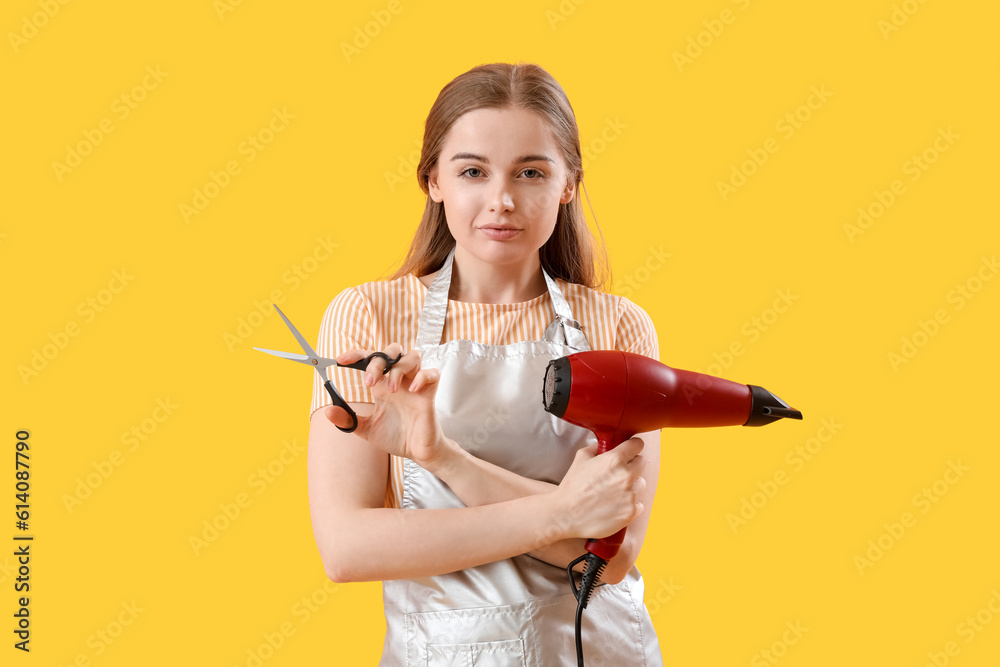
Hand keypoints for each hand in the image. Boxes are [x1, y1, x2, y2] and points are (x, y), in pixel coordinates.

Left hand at [322, 344, 449, 466]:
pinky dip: (422, 377)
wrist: (417, 452)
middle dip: (378, 361)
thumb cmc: (396, 437)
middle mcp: (399, 381)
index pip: (370, 359)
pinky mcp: (429, 394)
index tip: (340, 360)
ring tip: (392, 390)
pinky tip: (413, 390)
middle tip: (369, 382)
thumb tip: (328, 412)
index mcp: (382, 386)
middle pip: (392, 352)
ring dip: (399, 369)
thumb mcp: (366, 429)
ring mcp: (415, 386)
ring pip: (413, 357)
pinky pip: (432, 374)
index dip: (356, 355)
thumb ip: (349, 420)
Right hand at [550, 438, 647, 539]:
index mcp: (614, 460)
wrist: (566, 514)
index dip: (633, 446)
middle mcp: (626, 476)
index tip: (631, 450)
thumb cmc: (572, 487)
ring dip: (632, 485)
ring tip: (615, 491)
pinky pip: (639, 504)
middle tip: (619, 472)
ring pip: (641, 484)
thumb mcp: (580, 458)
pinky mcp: (631, 512)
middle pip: (642, 463)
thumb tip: (603, 444)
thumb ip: (596, 448)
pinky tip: (616, 505)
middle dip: (632, 465)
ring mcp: (630, 495)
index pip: (637, 444)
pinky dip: (630, 504)